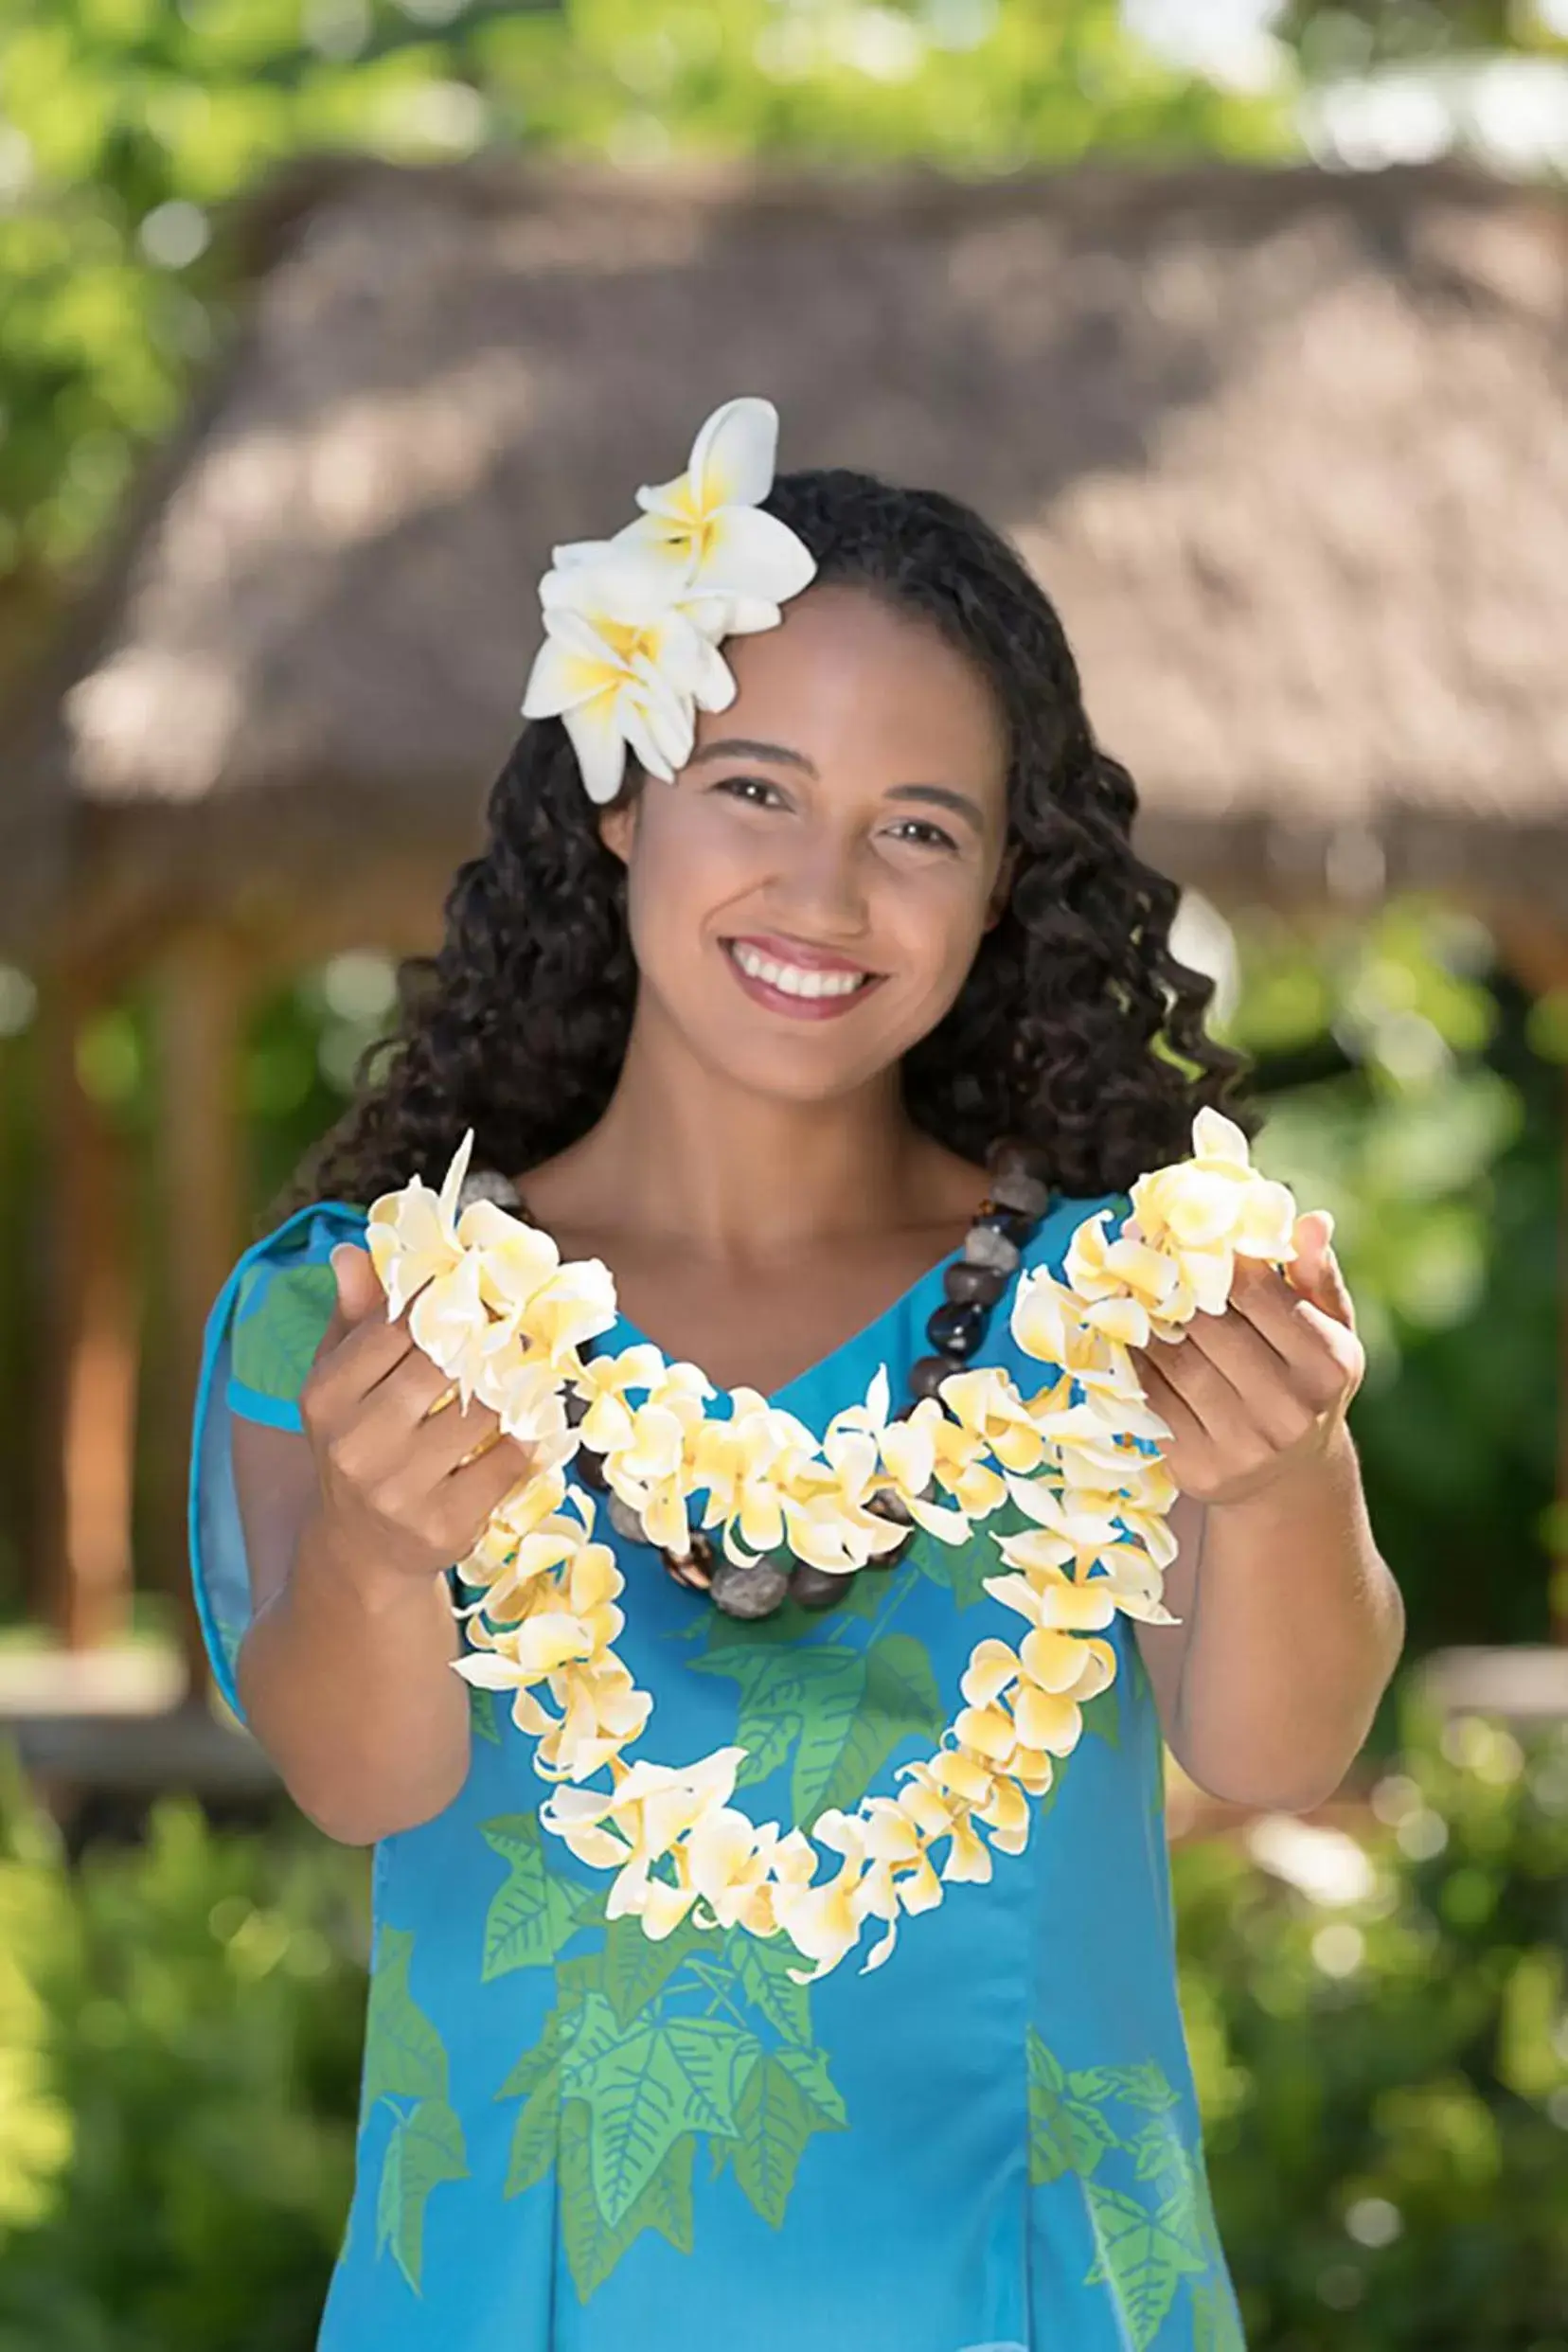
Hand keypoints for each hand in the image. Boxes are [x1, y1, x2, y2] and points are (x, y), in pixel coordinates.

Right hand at [298, 1243, 534, 1583]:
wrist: (360, 1550)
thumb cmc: (359, 1443)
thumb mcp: (341, 1382)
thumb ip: (354, 1316)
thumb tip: (352, 1249)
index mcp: (326, 1397)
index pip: (394, 1328)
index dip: (442, 1303)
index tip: (476, 1290)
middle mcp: (355, 1444)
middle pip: (440, 1366)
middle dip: (483, 1342)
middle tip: (513, 1327)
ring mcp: (398, 1490)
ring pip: (483, 1411)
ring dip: (513, 1388)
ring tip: (527, 1373)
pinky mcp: (444, 1525)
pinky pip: (507, 1461)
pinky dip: (526, 1440)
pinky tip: (528, 1426)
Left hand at [1130, 1211, 1364, 1507]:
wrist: (1290, 1478)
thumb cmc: (1307, 1381)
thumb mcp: (1329, 1329)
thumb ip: (1316, 1274)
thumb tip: (1310, 1219)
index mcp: (1329, 1362)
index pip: (1259, 1292)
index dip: (1215, 1256)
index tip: (1182, 1230)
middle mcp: (1291, 1407)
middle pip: (1211, 1326)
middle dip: (1173, 1287)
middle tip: (1141, 1254)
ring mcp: (1244, 1444)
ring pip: (1176, 1361)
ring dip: (1146, 1322)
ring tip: (1129, 1291)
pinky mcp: (1200, 1468)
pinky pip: (1152, 1399)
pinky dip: (1136, 1363)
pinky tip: (1130, 1338)